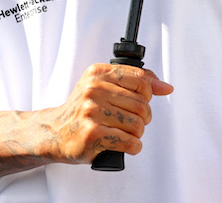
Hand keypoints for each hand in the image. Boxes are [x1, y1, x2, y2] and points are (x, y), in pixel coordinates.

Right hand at [41, 64, 173, 162]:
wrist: (54, 132)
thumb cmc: (83, 110)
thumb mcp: (103, 86)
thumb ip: (135, 82)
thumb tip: (166, 87)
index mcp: (97, 74)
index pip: (140, 79)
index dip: (148, 94)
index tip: (143, 101)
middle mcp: (93, 90)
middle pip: (141, 105)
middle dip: (143, 118)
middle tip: (133, 122)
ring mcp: (91, 112)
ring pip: (137, 124)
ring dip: (137, 134)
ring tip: (127, 134)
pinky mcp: (92, 134)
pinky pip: (129, 142)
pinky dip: (133, 147)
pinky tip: (126, 145)